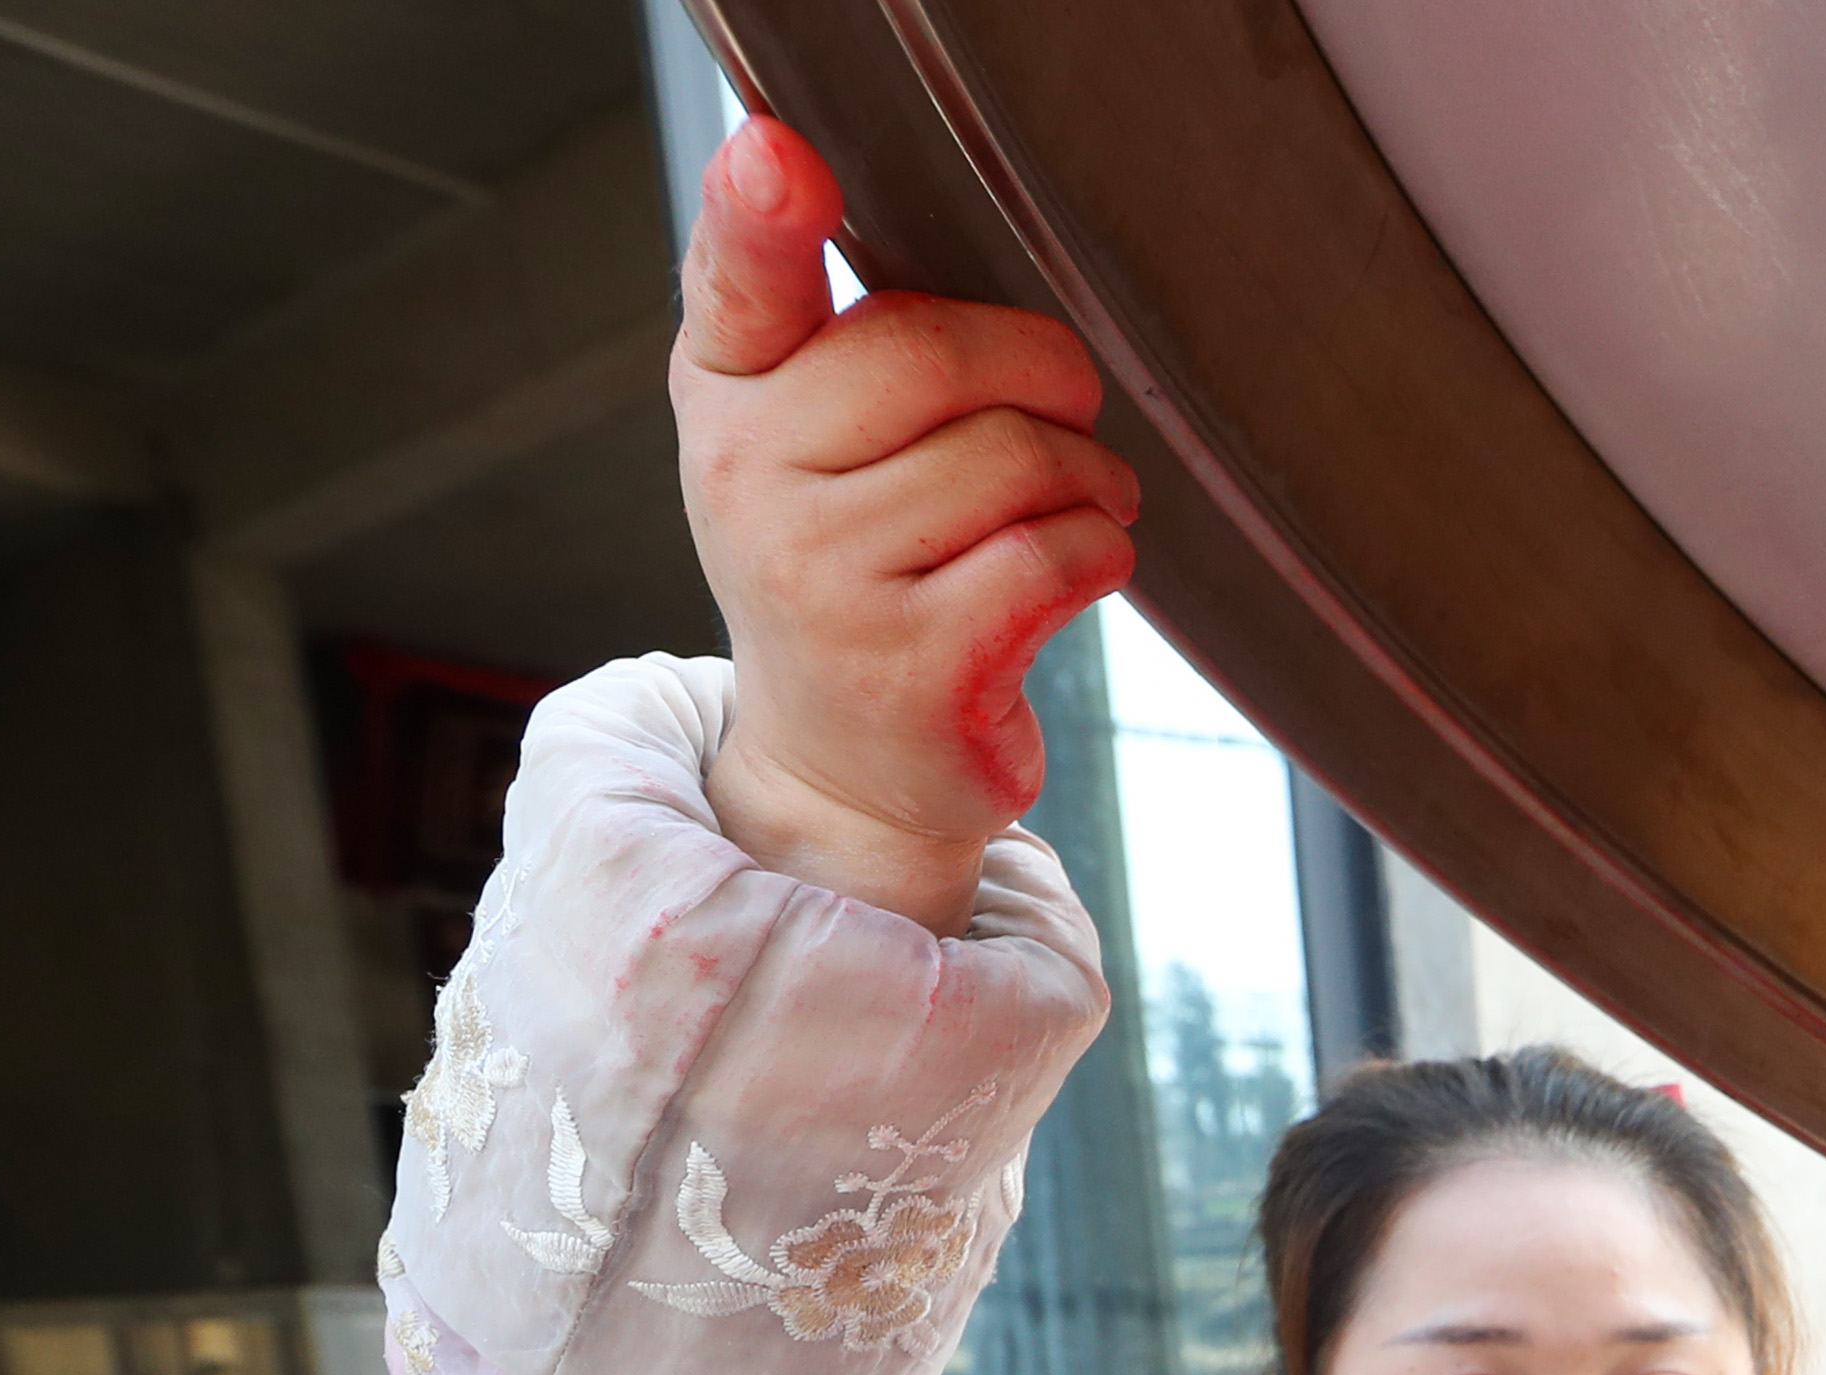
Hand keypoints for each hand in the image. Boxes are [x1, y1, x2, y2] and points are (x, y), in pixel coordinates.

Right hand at [673, 116, 1141, 932]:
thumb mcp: (808, 438)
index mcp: (724, 393)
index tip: (781, 157)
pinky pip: (1056, 555)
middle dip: (1045, 371)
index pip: (738, 284)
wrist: (844, 764)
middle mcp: (747, 479)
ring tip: (1077, 507)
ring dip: (1088, 475)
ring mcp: (824, 579)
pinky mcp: (914, 666)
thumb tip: (858, 196)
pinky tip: (1079, 567)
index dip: (760, 212)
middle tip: (1072, 410)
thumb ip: (841, 330)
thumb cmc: (853, 563)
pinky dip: (1101, 551)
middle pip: (936, 353)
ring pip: (1017, 458)